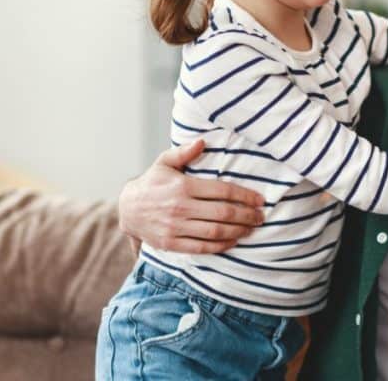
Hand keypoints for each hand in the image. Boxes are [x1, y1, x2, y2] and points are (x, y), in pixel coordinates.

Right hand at [118, 139, 265, 253]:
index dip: (245, 195)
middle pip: (223, 213)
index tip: (259, 199)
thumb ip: (184, 152)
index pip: (222, 190)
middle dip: (247, 215)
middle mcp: (180, 207)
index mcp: (183, 186)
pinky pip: (201, 247)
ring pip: (215, 232)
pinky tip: (233, 241)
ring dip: (238, 231)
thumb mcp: (164, 162)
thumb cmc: (151, 183)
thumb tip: (202, 141)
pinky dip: (220, 246)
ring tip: (251, 229)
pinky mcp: (171, 243)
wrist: (126, 209)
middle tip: (260, 217)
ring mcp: (175, 227)